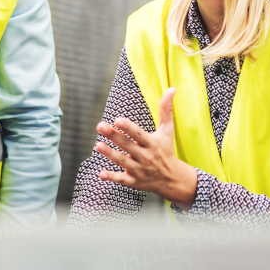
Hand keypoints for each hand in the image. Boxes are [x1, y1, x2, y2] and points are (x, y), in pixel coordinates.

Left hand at [95, 88, 198, 208]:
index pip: (139, 134)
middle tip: (100, 126)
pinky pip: (122, 179)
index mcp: (152, 143)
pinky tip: (101, 174)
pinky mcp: (134, 181)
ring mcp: (139, 170)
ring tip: (97, 145)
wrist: (172, 179)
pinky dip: (112, 177)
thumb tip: (172, 88)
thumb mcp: (167, 130)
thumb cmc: (166, 150)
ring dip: (110, 154)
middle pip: (127, 146)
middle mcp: (145, 157)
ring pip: (123, 162)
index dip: (128, 127)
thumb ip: (166, 110)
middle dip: (114, 136)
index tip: (117, 119)